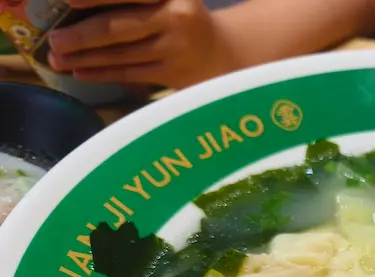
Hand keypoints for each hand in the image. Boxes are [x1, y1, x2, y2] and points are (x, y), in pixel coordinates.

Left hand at [48, 0, 237, 88]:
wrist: (221, 52)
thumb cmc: (180, 17)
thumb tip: (79, 5)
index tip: (69, 1)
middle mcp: (176, 18)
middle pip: (120, 27)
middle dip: (82, 36)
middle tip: (55, 41)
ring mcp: (176, 48)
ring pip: (122, 54)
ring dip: (86, 58)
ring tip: (58, 59)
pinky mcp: (174, 73)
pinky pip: (131, 73)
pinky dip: (103, 73)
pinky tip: (81, 71)